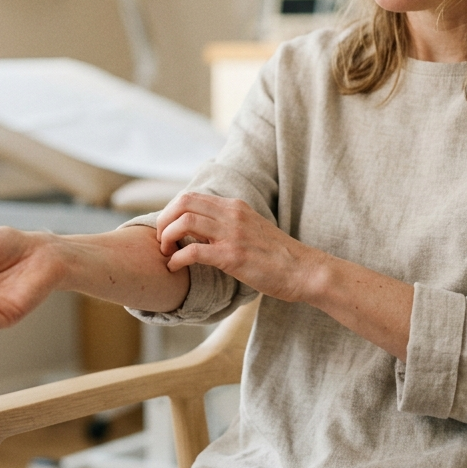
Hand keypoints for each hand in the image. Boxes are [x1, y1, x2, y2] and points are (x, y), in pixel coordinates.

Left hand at [156, 192, 319, 303]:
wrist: (304, 270)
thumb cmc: (277, 256)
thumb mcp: (250, 229)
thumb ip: (227, 225)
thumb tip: (199, 233)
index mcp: (235, 206)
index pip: (191, 197)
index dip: (171, 212)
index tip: (168, 230)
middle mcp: (232, 214)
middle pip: (183, 203)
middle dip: (164, 221)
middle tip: (161, 241)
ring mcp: (232, 234)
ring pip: (184, 222)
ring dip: (167, 237)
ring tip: (166, 254)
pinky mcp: (233, 256)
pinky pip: (193, 252)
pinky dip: (177, 259)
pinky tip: (174, 268)